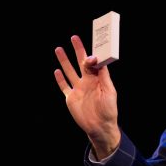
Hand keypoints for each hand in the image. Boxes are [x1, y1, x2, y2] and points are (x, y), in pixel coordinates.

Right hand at [54, 35, 119, 158]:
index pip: (93, 61)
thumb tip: (95, 59)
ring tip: (59, 49)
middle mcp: (87, 81)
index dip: (91, 52)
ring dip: (64, 60)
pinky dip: (59, 79)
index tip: (90, 42)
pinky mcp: (70, 98)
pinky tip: (57, 70)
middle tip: (74, 37)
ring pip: (69, 71)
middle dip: (77, 50)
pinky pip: (64, 86)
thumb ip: (102, 75)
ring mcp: (78, 89)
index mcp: (98, 78)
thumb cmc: (109, 109)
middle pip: (80, 62)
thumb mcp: (109, 90)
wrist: (100, 127)